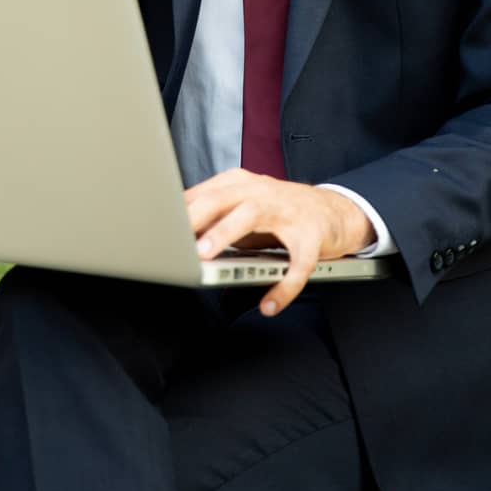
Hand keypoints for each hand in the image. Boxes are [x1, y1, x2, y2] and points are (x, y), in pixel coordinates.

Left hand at [185, 171, 373, 316]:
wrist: (336, 212)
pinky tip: (270, 305)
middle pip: (222, 197)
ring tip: (204, 257)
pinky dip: (284, 287)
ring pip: (252, 217)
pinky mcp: (312, 237)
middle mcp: (263, 192)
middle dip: (195, 215)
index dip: (179, 209)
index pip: (204, 193)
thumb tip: (179, 238)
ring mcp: (288, 212)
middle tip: (173, 236)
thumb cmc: (282, 212)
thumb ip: (217, 219)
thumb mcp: (247, 210)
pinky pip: (296, 264)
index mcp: (243, 185)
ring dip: (225, 234)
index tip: (154, 224)